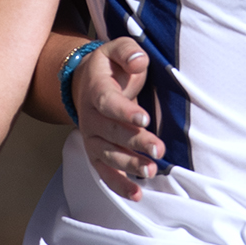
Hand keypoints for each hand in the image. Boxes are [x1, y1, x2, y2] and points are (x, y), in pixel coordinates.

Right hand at [74, 40, 160, 198]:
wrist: (86, 83)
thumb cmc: (110, 68)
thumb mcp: (117, 49)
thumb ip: (128, 51)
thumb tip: (139, 60)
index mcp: (96, 91)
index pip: (109, 103)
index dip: (125, 111)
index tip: (144, 118)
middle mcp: (90, 117)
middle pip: (112, 132)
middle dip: (136, 142)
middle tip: (159, 150)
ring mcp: (91, 138)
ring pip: (108, 154)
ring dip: (129, 164)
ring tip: (151, 171)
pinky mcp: (96, 153)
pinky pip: (105, 172)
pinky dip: (119, 184)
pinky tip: (137, 194)